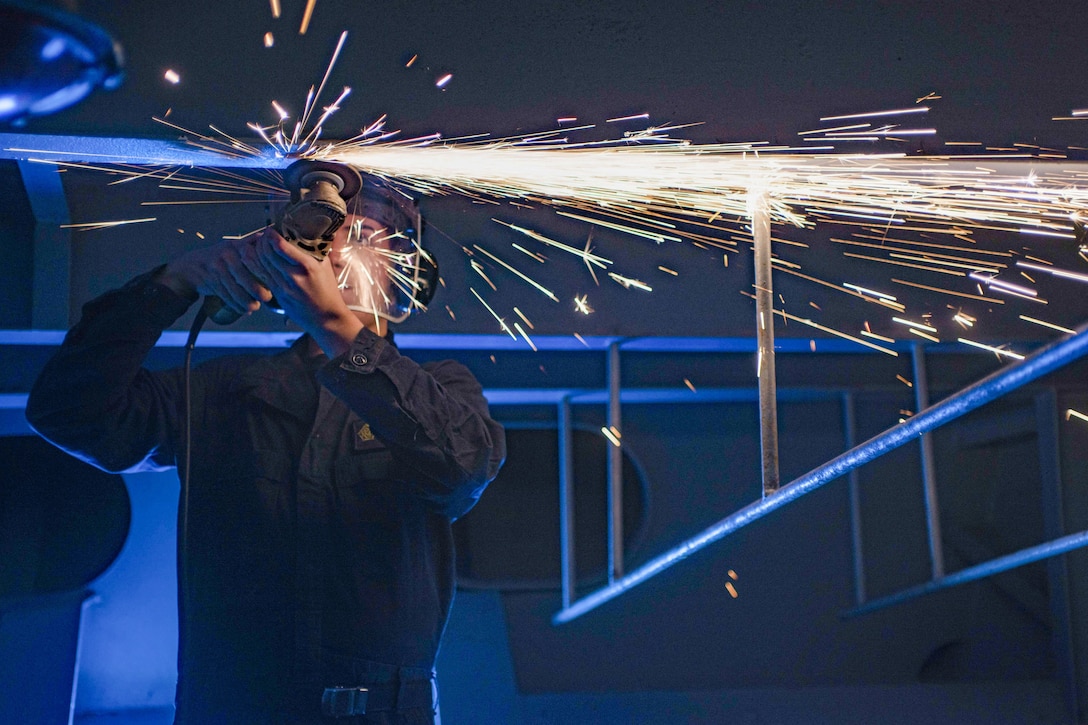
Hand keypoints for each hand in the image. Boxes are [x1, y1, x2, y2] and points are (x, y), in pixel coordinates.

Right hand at [157, 235, 272, 316]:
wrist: (191, 266)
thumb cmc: (220, 258)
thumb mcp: (234, 247)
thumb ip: (251, 243)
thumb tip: (268, 236)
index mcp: (235, 246)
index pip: (253, 259)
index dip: (264, 272)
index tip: (274, 282)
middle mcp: (225, 255)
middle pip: (243, 275)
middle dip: (256, 289)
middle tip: (267, 297)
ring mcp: (216, 268)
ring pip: (234, 288)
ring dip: (246, 300)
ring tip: (255, 306)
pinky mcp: (210, 280)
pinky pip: (225, 294)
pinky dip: (234, 304)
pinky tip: (243, 309)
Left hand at [252, 228, 362, 356]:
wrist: (326, 318)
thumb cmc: (328, 291)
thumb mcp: (325, 267)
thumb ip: (315, 250)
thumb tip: (308, 232)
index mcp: (307, 266)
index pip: (280, 245)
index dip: (271, 234)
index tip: (271, 229)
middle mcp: (293, 276)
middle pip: (266, 252)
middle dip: (262, 240)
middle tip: (265, 235)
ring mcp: (283, 287)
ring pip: (260, 264)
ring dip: (258, 251)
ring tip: (261, 245)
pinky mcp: (277, 295)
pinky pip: (262, 276)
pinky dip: (258, 265)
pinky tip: (261, 259)